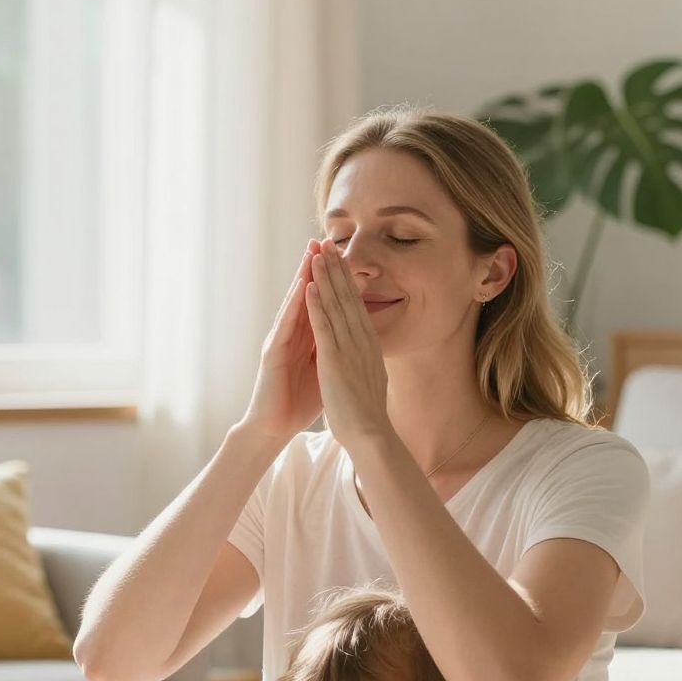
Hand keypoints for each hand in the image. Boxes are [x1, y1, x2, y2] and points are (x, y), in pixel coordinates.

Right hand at [240, 241, 324, 443]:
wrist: (276, 427)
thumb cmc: (299, 401)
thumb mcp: (324, 368)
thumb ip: (333, 347)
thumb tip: (351, 333)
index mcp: (306, 338)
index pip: (320, 303)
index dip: (331, 281)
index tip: (344, 256)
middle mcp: (291, 335)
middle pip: (306, 296)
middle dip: (315, 269)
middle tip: (326, 240)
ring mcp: (280, 341)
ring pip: (294, 303)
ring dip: (303, 277)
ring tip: (312, 252)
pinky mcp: (272, 354)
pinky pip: (285, 325)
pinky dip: (294, 305)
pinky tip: (302, 286)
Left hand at [305, 240, 391, 452]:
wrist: (371, 436)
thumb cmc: (368, 416)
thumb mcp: (371, 379)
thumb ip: (367, 362)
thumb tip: (369, 354)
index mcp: (369, 346)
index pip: (357, 306)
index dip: (348, 281)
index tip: (341, 261)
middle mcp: (362, 341)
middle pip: (348, 298)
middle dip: (338, 270)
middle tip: (329, 244)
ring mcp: (349, 349)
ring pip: (336, 306)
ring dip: (325, 278)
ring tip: (317, 254)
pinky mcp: (334, 361)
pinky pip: (324, 327)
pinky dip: (317, 305)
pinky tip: (310, 286)